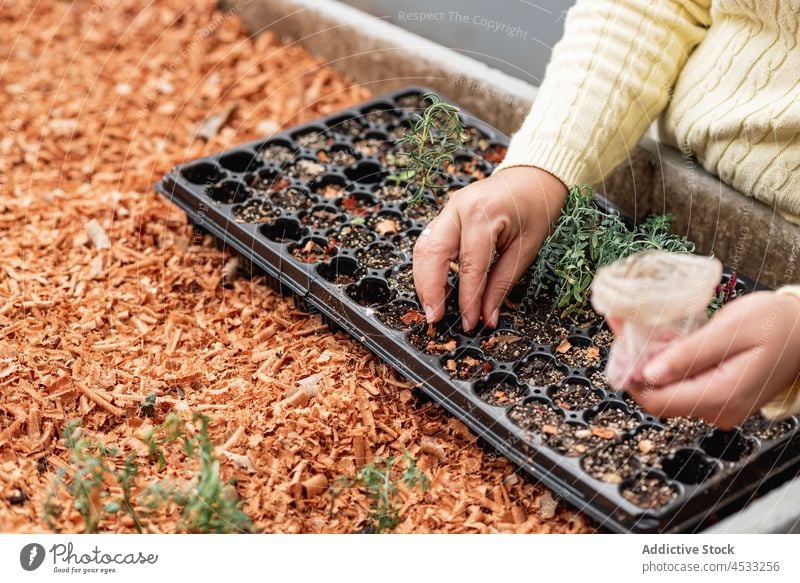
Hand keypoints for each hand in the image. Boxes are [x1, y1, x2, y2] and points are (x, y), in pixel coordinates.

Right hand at [412, 166, 566, 330]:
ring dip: (423, 280)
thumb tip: (487, 316)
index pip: (469, 266)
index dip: (466, 299)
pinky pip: (429, 242)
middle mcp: (459, 208)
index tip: (469, 324)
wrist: (535, 176)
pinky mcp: (446, 214)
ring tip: (432, 307)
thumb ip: (503, 283)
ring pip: (423, 248)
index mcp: (483, 214)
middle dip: (429, 290)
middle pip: (431, 253)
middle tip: (434, 318)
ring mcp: (448, 208)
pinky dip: (428, 267)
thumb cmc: (537, 207)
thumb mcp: (528, 248)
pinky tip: (435, 287)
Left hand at [628, 291, 799, 427]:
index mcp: (722, 396)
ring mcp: (720, 408)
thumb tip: (647, 375)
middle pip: (660, 397)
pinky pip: (685, 386)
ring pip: (670, 391)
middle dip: (639, 367)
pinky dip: (671, 366)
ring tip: (646, 333)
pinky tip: (669, 343)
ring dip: (654, 365)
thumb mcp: (729, 331)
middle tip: (627, 332)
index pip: (658, 402)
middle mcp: (719, 411)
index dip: (631, 378)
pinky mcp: (720, 399)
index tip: (619, 348)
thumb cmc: (775, 324)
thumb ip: (688, 355)